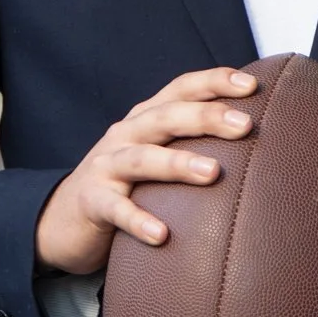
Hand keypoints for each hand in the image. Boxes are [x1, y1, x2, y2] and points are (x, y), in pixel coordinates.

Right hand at [35, 66, 258, 276]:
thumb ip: (190, 143)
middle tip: (245, 124)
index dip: (214, 82)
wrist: (62, 217)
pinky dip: (138, 220)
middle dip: (206, 117)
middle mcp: (126, 135)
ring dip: (177, 164)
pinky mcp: (92, 202)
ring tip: (212, 173)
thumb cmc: (126, 184)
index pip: (181, 89)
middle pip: (166, 117)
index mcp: (146, 119)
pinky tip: (162, 235)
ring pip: (142, 159)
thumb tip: (255, 139)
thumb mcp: (155, 154)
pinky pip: (116, 210)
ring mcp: (106, 167)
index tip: (253, 85)